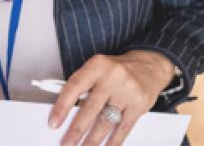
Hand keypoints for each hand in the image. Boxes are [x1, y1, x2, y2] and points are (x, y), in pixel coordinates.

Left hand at [49, 51, 175, 145]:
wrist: (149, 66)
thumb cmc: (117, 70)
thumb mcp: (97, 69)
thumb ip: (82, 87)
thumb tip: (65, 112)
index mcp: (97, 66)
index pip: (75, 87)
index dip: (62, 106)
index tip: (54, 122)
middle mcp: (113, 77)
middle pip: (91, 107)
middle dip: (77, 129)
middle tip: (67, 142)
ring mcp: (128, 92)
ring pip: (107, 120)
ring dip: (93, 139)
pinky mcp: (140, 105)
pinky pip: (124, 127)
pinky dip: (114, 140)